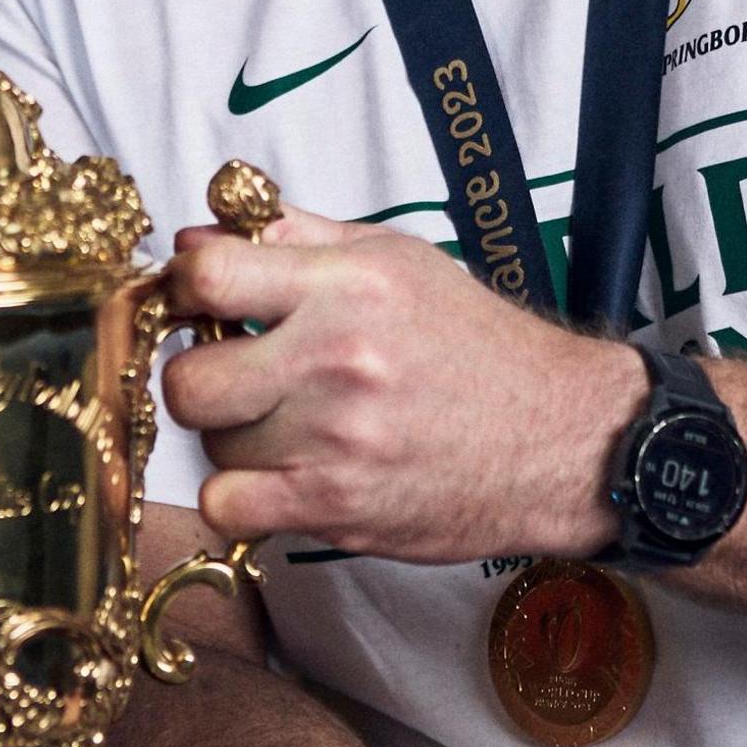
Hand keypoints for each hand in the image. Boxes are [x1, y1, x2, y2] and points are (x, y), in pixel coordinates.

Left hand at [164, 204, 643, 562]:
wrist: (562, 439)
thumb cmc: (478, 346)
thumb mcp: (396, 261)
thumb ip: (293, 239)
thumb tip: (197, 236)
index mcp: (347, 286)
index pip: (208, 278)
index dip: (184, 291)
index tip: (198, 305)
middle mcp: (336, 360)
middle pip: (188, 381)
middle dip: (199, 379)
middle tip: (234, 378)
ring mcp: (335, 442)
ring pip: (212, 448)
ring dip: (234, 440)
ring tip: (285, 427)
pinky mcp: (339, 508)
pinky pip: (229, 509)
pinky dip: (241, 500)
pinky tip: (279, 479)